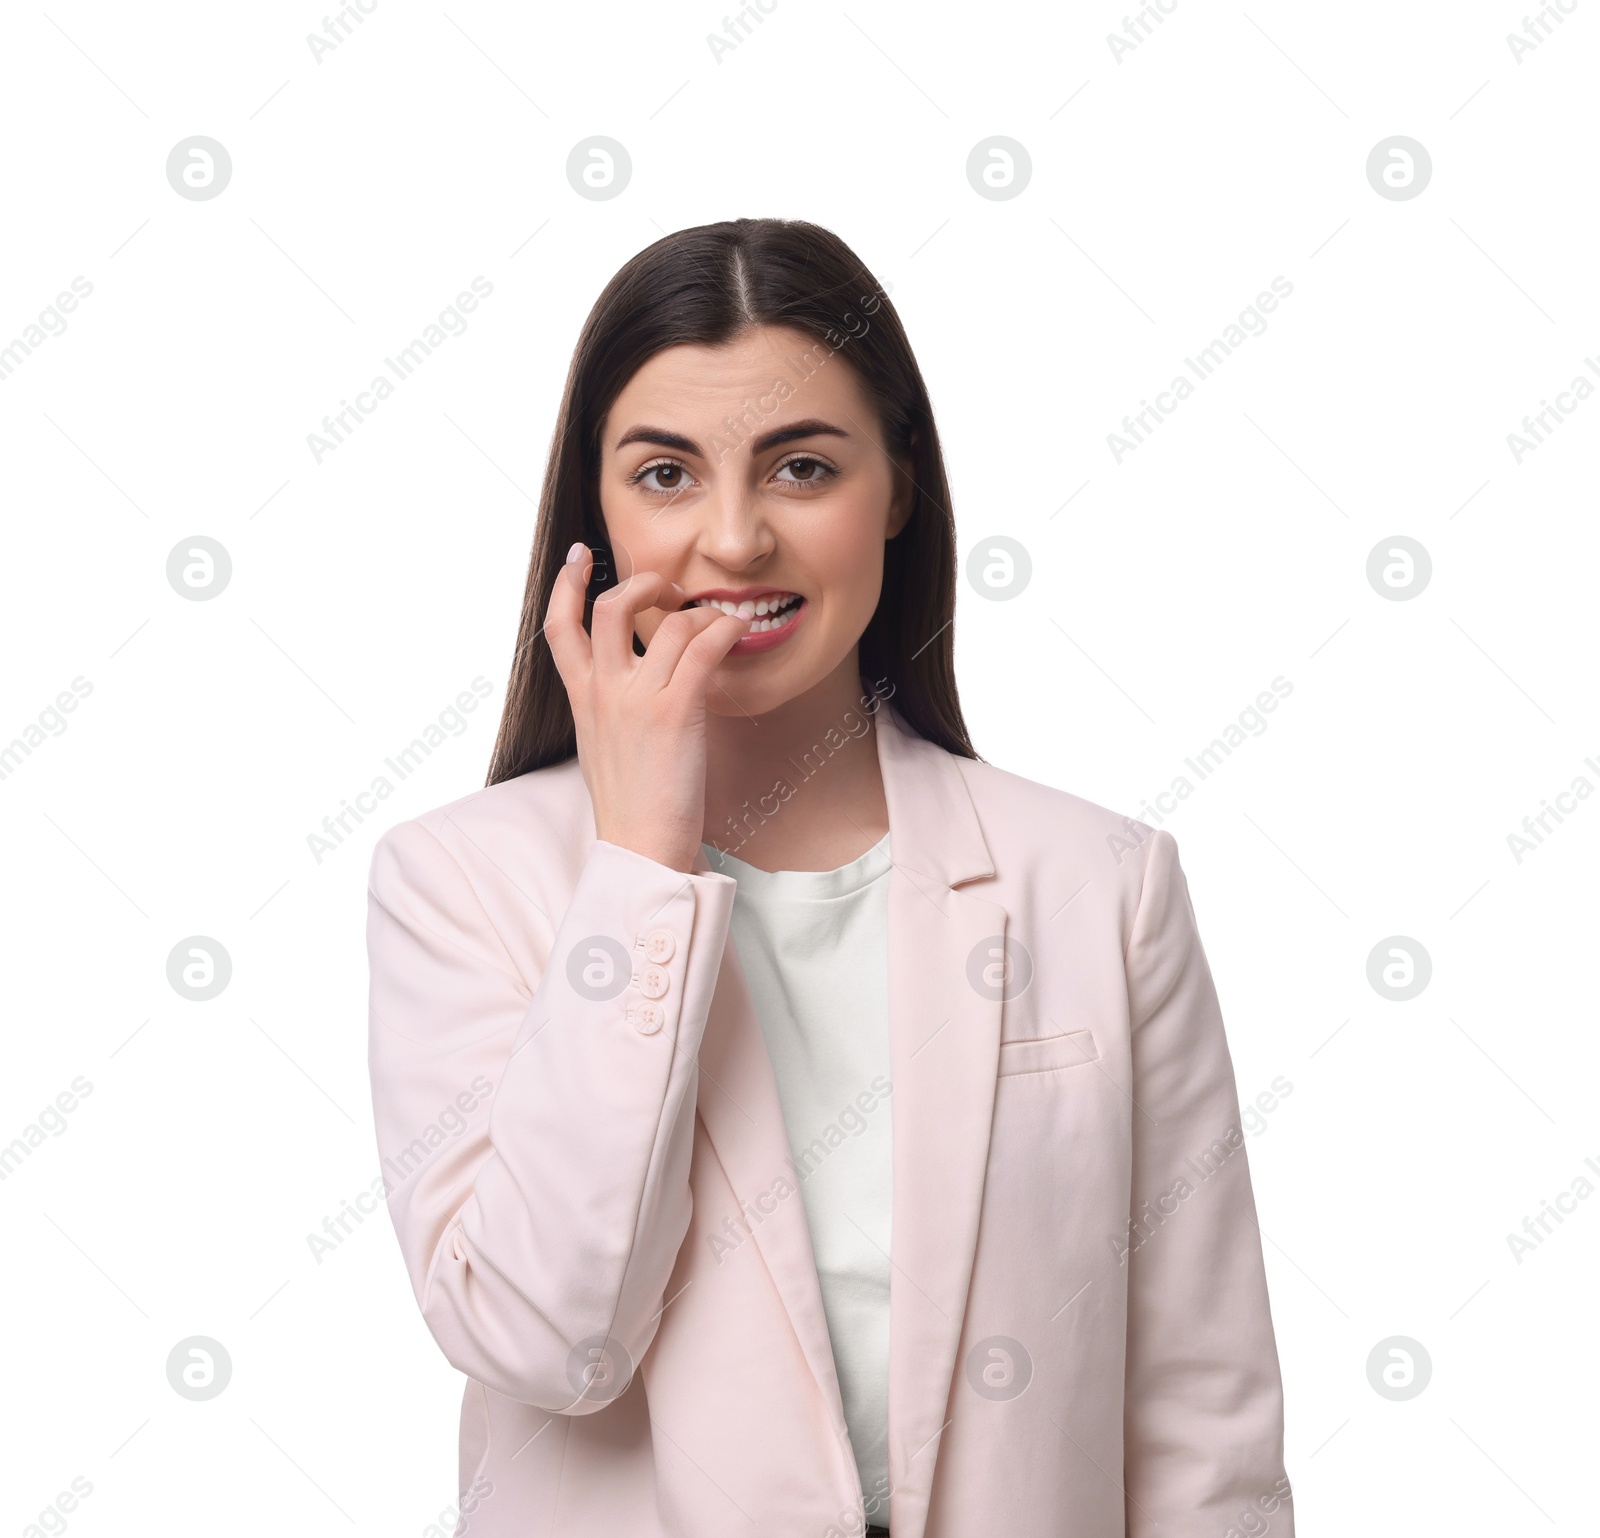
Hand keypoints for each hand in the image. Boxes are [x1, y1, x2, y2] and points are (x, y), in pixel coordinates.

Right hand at [544, 543, 748, 872]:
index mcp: (582, 699)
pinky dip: (725, 630)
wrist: (639, 849)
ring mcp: (636, 698)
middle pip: (610, 607)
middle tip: (672, 588)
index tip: (580, 556)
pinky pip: (701, 647)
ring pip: (666, 622)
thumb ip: (611, 708)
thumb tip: (637, 684)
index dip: (567, 585)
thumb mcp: (603, 748)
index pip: (559, 626)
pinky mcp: (673, 711)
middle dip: (644, 581)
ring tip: (722, 624)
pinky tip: (738, 634)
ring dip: (702, 613)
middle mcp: (603, 691)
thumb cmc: (633, 806)